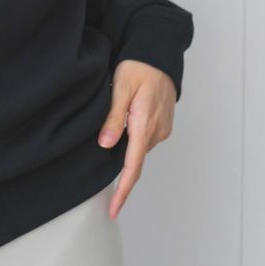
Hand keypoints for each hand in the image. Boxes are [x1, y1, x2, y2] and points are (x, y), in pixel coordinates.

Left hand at [97, 58, 176, 218]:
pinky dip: (133, 142)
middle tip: (103, 181)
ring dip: (126, 152)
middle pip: (134, 160)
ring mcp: (161, 129)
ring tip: (109, 142)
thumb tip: (105, 145)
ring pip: (138, 149)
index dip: (122, 189)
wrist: (159, 56)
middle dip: (119, 172)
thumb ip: (113, 118)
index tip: (114, 209)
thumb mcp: (120, 89)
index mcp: (144, 125)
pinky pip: (144, 140)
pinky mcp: (162, 125)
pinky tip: (124, 132)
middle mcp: (156, 131)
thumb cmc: (138, 68)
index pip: (132, 166)